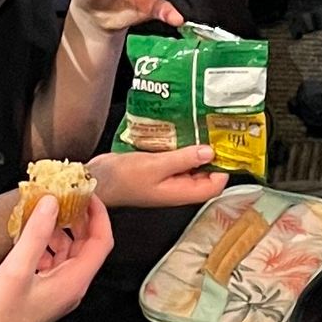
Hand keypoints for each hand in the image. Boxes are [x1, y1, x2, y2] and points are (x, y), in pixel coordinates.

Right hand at [0, 194, 110, 321]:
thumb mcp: (17, 268)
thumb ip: (37, 233)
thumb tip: (52, 203)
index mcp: (74, 282)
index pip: (102, 242)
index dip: (99, 215)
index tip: (87, 194)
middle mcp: (71, 287)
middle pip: (87, 246)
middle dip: (79, 219)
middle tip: (65, 197)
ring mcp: (58, 292)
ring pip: (69, 253)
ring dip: (60, 231)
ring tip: (44, 212)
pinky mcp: (43, 293)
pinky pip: (53, 262)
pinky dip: (46, 244)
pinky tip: (30, 235)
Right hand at [90, 142, 227, 210]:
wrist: (97, 179)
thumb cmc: (122, 178)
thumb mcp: (155, 166)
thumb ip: (183, 159)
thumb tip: (210, 152)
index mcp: (181, 193)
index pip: (214, 186)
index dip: (223, 169)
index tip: (225, 147)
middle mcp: (178, 188)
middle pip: (205, 175)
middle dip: (212, 155)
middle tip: (215, 131)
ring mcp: (168, 179)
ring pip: (191, 165)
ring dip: (196, 149)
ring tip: (201, 127)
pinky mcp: (159, 169)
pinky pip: (177, 159)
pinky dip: (181, 147)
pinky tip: (180, 131)